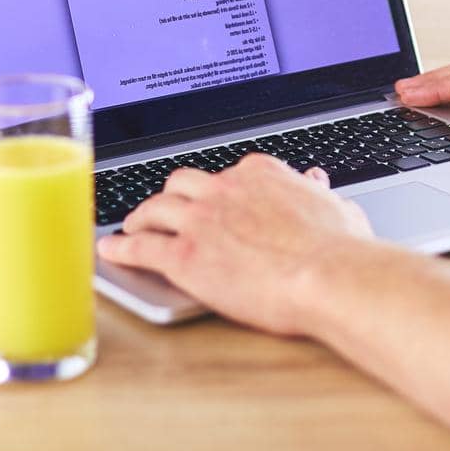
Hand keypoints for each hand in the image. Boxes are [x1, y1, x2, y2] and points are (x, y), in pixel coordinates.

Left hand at [96, 155, 374, 335]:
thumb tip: (319, 182)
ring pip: (154, 209)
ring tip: (131, 227)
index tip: (212, 200)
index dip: (214, 191)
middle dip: (170, 197)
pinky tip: (111, 252)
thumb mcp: (337, 208)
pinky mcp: (185, 257)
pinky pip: (141, 248)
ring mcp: (200, 220)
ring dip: (139, 217)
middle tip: (164, 210)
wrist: (327, 276)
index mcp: (259, 174)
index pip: (226, 174)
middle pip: (181, 184)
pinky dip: (121, 249)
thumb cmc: (339, 249)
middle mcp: (224, 189)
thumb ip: (320, 193)